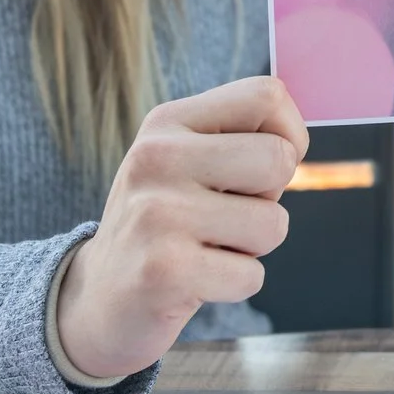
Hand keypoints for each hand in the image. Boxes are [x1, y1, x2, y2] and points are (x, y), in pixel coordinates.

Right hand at [55, 75, 307, 379]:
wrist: (98, 298)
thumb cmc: (168, 224)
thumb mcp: (189, 164)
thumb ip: (240, 141)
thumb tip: (294, 144)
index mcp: (168, 122)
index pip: (266, 95)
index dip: (289, 135)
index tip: (262, 169)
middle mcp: (157, 157)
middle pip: (279, 158)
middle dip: (271, 199)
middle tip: (228, 216)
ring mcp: (157, 213)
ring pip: (273, 224)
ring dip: (253, 248)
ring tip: (207, 247)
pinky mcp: (164, 270)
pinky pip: (251, 276)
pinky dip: (236, 285)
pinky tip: (196, 281)